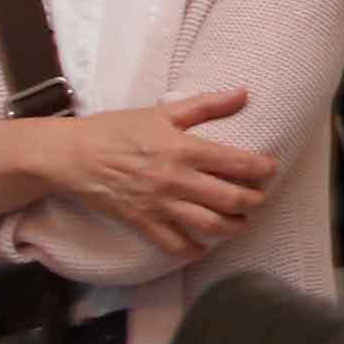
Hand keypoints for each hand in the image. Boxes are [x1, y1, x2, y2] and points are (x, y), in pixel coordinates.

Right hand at [26, 89, 270, 259]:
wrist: (72, 155)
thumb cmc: (116, 129)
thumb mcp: (162, 112)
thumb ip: (206, 105)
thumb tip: (243, 92)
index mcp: (185, 149)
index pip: (237, 163)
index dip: (262, 169)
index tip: (270, 170)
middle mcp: (177, 179)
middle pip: (230, 199)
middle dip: (253, 202)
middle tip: (258, 198)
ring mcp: (160, 204)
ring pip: (209, 225)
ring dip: (232, 227)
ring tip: (239, 223)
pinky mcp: (142, 221)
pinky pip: (174, 244)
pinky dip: (193, 250)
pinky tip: (202, 247)